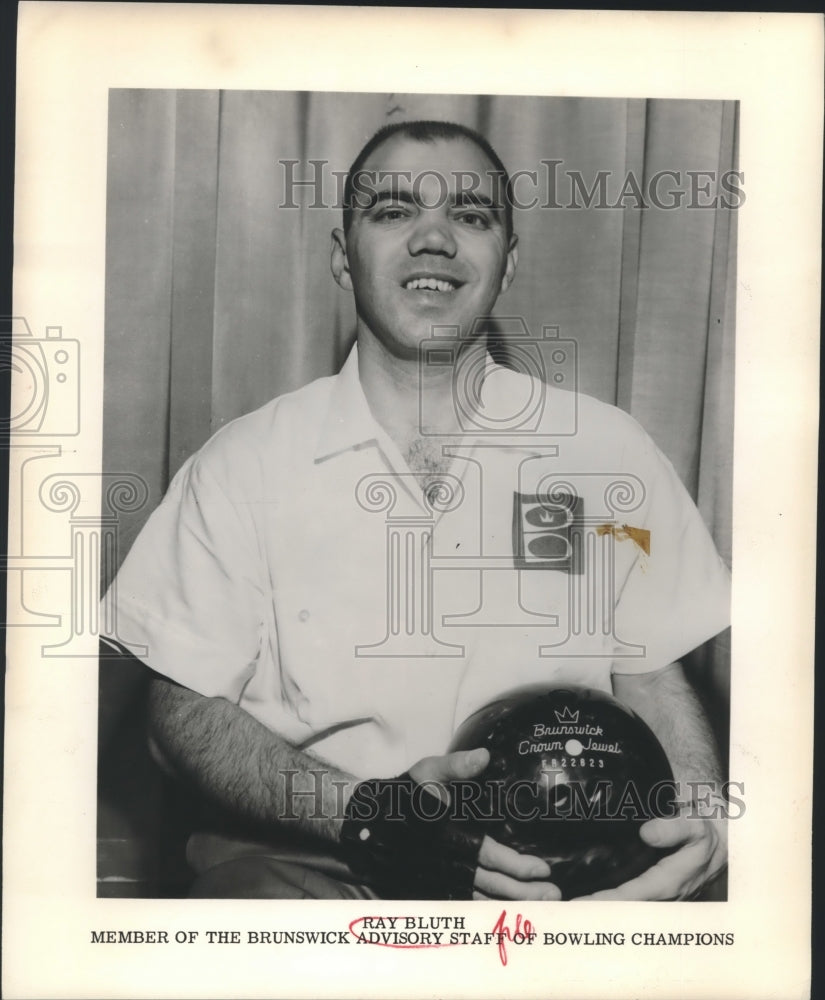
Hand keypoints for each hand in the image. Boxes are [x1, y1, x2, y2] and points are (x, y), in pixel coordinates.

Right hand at [410, 748, 560, 900]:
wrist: (371, 821)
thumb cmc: (405, 795)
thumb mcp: (428, 772)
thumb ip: (457, 766)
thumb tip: (485, 756)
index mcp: (447, 834)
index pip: (487, 855)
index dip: (515, 865)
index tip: (544, 868)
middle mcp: (444, 862)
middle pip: (489, 884)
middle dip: (523, 892)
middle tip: (554, 896)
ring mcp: (438, 880)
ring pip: (480, 898)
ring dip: (511, 904)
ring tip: (541, 906)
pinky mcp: (433, 889)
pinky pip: (465, 904)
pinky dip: (489, 910)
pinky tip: (510, 911)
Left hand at [572, 811, 727, 900]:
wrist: (722, 844)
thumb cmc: (707, 834)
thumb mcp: (696, 826)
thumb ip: (674, 828)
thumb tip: (647, 833)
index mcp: (667, 883)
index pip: (629, 898)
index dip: (603, 902)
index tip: (578, 904)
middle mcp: (659, 895)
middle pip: (620, 909)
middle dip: (591, 910)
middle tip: (559, 908)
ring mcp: (655, 895)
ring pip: (622, 907)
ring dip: (595, 908)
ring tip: (563, 904)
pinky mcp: (651, 888)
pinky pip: (625, 899)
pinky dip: (605, 899)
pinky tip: (585, 893)